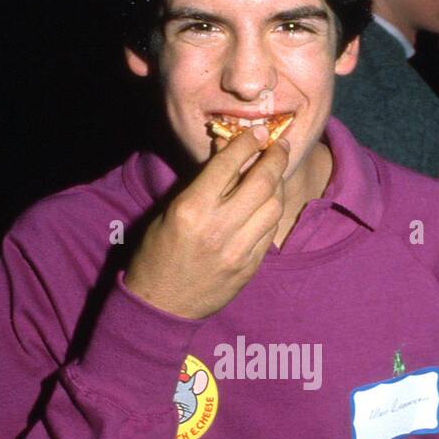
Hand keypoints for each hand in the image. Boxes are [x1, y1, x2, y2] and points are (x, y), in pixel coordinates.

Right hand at [124, 124, 288, 319]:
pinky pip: (270, 232)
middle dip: (276, 158)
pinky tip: (267, 206)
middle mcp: (218, 228)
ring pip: (273, 207)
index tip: (259, 132)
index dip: (249, 142)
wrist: (160, 306)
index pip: (229, 164)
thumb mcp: (170, 211)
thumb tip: (226, 146)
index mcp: (192, 209)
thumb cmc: (157, 253)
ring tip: (274, 176)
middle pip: (262, 183)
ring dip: (278, 186)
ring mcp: (237, 251)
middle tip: (281, 146)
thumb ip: (202, 180)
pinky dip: (271, 214)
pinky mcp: (249, 268)